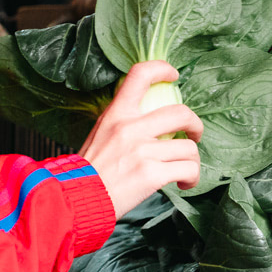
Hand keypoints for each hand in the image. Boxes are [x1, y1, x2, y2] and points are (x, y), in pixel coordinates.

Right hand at [81, 62, 203, 219]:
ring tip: (184, 171)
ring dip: (193, 161)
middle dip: (196, 125)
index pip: (140, 75)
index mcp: (115, 114)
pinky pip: (188, 169)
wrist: (75, 202)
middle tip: (194, 136)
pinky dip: (192, 178)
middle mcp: (130, 128)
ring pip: (189, 147)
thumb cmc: (87, 173)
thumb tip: (149, 118)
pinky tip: (183, 183)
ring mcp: (142, 151)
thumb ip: (122, 122)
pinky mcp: (151, 174)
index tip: (174, 75)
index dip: (162, 69)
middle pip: (182, 112)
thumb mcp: (99, 135)